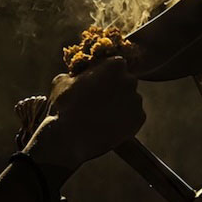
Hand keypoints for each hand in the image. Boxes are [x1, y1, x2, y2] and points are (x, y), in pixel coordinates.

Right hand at [26, 56, 145, 170]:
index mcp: (114, 65)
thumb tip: (76, 77)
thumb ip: (75, 74)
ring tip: (103, 115)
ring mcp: (136, 100)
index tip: (98, 82)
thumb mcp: (62, 81)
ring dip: (120, 104)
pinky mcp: (139, 119)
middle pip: (125, 81)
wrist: (70, 138)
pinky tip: (109, 125)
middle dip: (115, 88)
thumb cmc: (64, 106)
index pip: (116, 64)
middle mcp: (130, 80)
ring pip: (130, 99)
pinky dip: (125, 120)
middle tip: (99, 100)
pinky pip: (134, 116)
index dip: (106, 73)